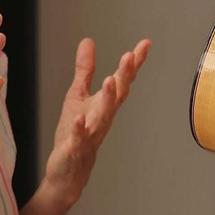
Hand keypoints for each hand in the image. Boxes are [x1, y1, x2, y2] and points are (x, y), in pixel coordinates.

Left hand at [39, 37, 151, 211]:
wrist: (70, 172)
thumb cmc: (76, 134)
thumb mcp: (78, 95)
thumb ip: (84, 69)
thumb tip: (88, 41)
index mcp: (105, 104)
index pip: (123, 80)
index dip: (134, 62)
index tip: (145, 44)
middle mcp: (103, 117)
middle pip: (118, 95)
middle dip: (124, 75)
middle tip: (131, 56)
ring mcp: (92, 133)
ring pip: (103, 115)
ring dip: (107, 99)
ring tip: (109, 80)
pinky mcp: (76, 147)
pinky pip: (80, 137)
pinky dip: (80, 128)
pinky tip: (80, 117)